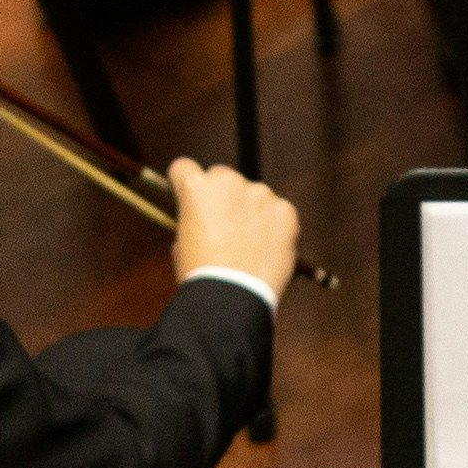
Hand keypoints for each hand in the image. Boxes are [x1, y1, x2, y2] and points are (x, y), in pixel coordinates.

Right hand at [164, 158, 302, 296]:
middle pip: (222, 177)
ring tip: (248, 246)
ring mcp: (260, 194)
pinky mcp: (285, 211)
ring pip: (253, 194)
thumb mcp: (182, 243)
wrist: (233, 299)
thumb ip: (194, 220)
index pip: (184, 168)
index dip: (184, 184)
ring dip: (250, 211)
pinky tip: (265, 250)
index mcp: (196, 187)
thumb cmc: (201, 275)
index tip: (190, 198)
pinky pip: (277, 212)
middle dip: (221, 196)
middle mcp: (228, 182)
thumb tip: (205, 218)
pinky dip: (273, 226)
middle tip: (223, 227)